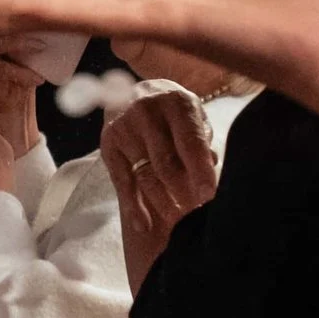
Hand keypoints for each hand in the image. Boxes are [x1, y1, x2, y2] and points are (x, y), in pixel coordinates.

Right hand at [102, 85, 218, 284]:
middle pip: (166, 162)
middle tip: (196, 216)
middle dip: (183, 193)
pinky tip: (143, 225)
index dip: (200, 171)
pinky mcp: (107, 144)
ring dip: (162, 204)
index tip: (210, 196)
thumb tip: (210, 167)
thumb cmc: (173, 113)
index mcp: (176, 102)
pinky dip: (133, 206)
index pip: (190, 142)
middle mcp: (147, 112)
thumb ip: (201, 141)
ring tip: (177, 224)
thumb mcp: (192, 116)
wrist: (132, 92)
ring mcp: (124, 128)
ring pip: (145, 175)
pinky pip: (122, 181)